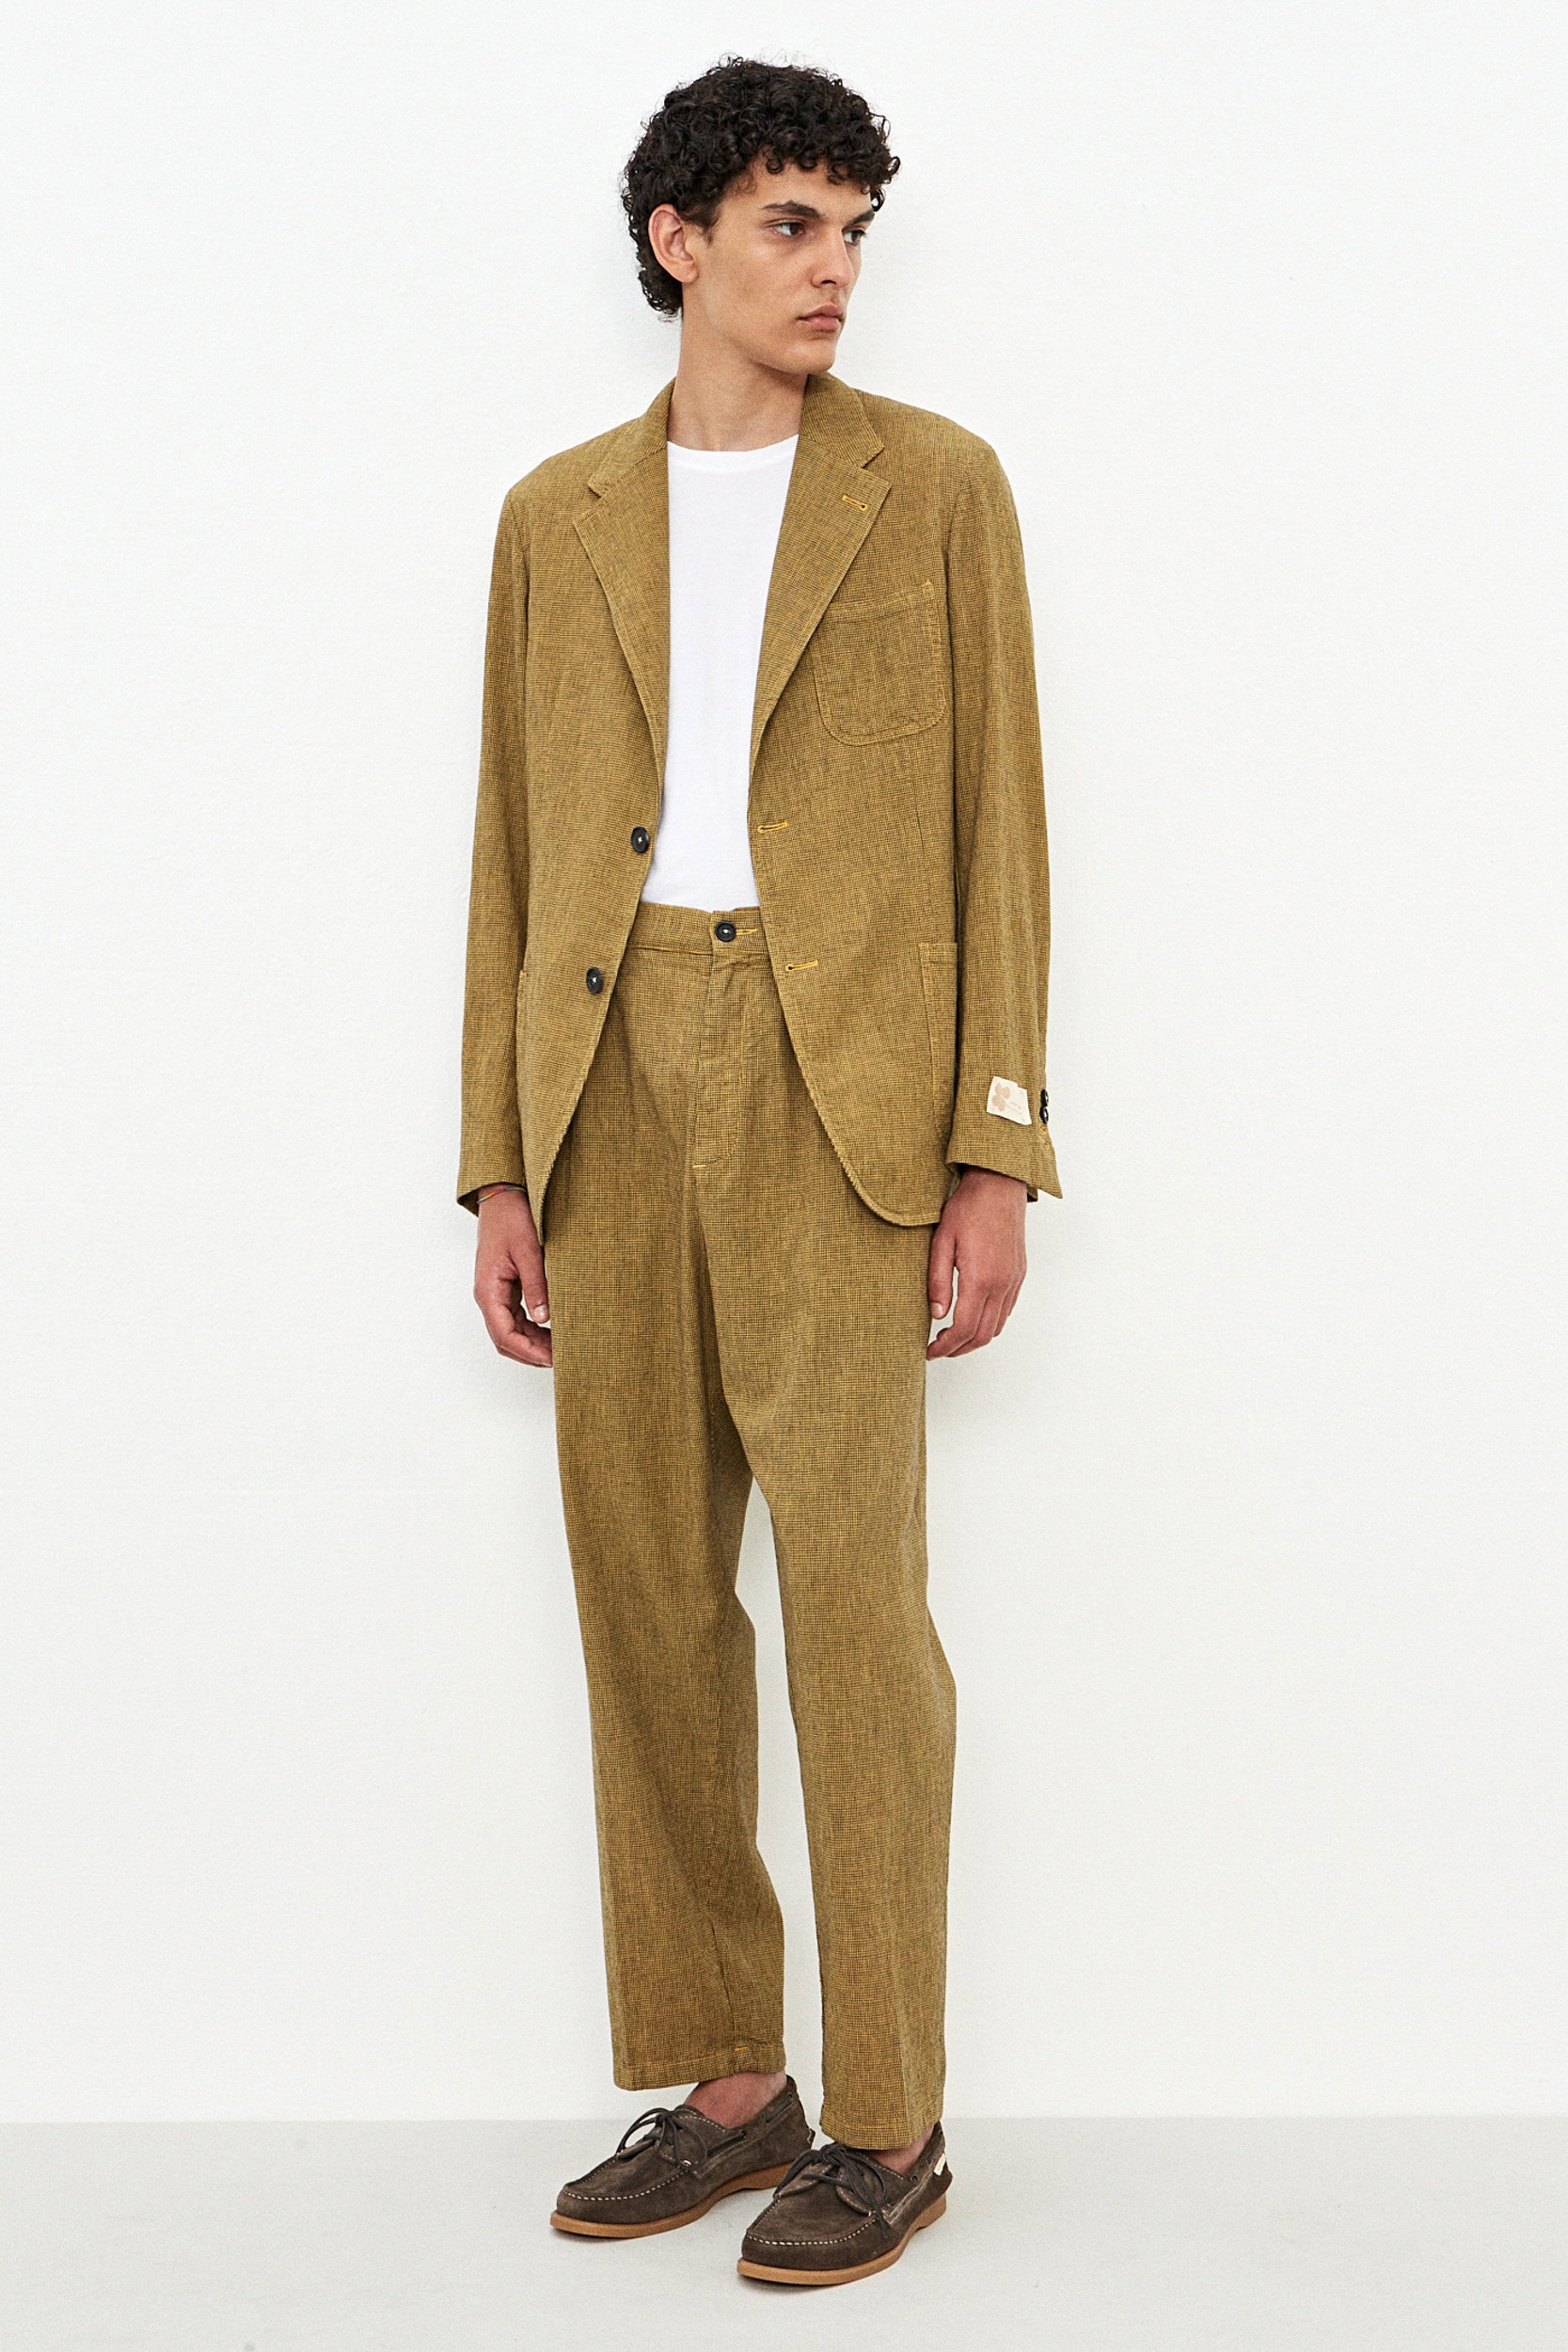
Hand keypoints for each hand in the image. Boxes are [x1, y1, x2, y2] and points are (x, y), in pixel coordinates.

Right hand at [474, 1189, 552, 1367]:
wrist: (503, 1196)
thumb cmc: (513, 1219)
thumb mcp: (529, 1251)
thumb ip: (536, 1286)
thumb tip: (544, 1318)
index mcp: (488, 1290)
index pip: (504, 1335)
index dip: (529, 1352)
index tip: (553, 1359)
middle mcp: (488, 1296)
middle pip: (505, 1339)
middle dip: (531, 1354)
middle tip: (563, 1359)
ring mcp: (496, 1293)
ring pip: (511, 1332)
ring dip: (533, 1344)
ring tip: (562, 1349)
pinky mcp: (505, 1288)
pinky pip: (516, 1318)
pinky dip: (533, 1330)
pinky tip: (553, 1331)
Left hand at [926, 1168, 1027, 1358]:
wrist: (999, 1185)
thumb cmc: (968, 1208)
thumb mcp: (942, 1242)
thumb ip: (938, 1281)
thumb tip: (935, 1314)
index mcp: (980, 1278)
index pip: (963, 1329)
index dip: (945, 1347)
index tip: (929, 1351)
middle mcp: (1002, 1284)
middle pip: (982, 1335)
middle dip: (958, 1349)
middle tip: (937, 1350)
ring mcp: (1013, 1281)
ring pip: (996, 1327)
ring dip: (974, 1339)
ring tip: (951, 1337)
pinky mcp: (1019, 1275)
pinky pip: (1006, 1311)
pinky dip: (988, 1324)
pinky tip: (972, 1318)